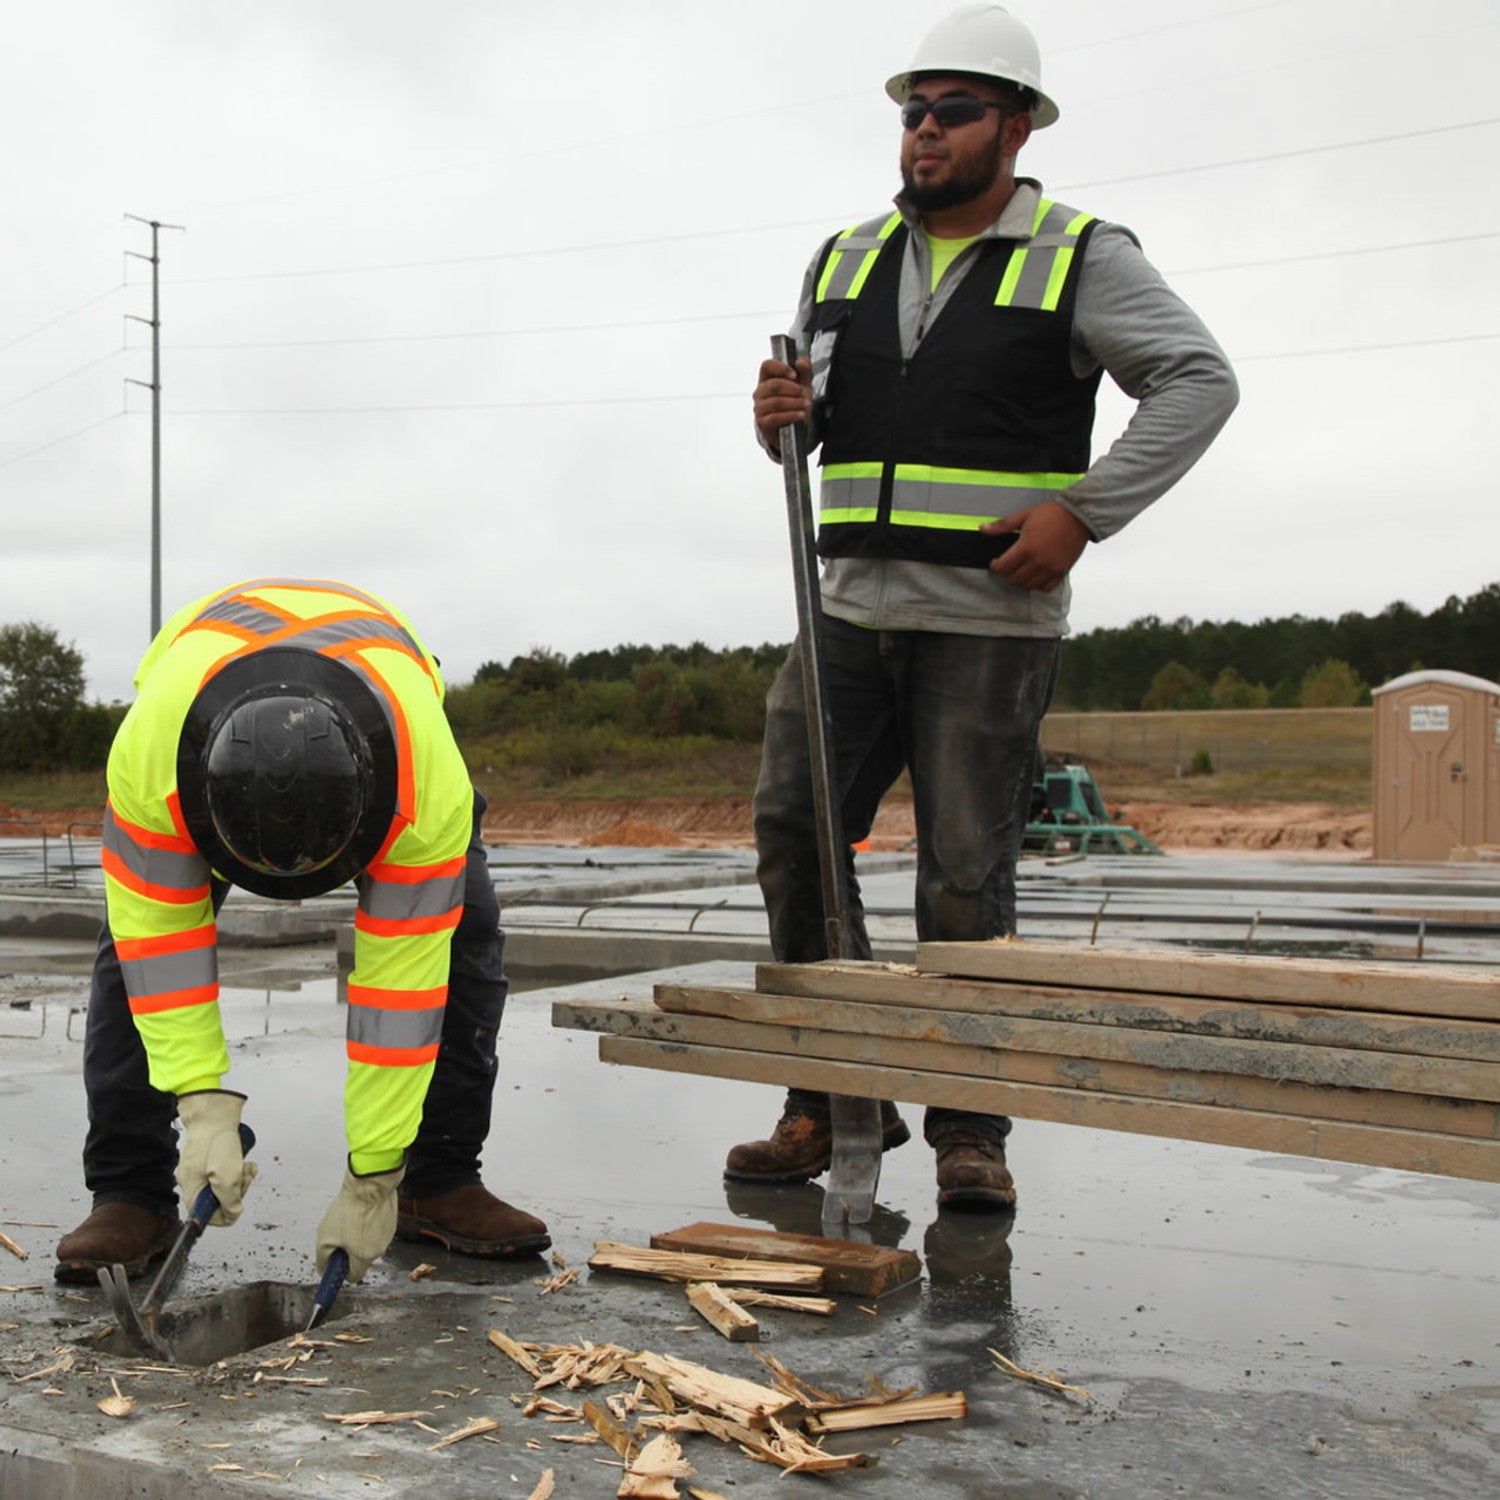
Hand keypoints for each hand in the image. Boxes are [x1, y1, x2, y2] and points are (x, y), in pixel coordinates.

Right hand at [176, 1090, 257, 1226]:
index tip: (237, 1199)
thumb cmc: (217, 1141)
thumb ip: (229, 1201)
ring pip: (227, 1185)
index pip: (207, 1218)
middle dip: (237, 1190)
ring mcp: (202, 1170)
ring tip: (246, 1166)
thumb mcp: (227, 1177)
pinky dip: (239, 1168)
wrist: (214, 1113)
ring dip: (241, 1178)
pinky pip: (227, 1171)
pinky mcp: (211, 1159)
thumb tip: (233, 1214)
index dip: (226, 1212)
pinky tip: (246, 1161)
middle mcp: (194, 1183)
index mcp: (192, 1191)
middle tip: (243, 1176)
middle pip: (219, 1201)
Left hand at [316, 1162, 405, 1282]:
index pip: (354, 1276)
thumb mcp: (325, 1237)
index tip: (335, 1263)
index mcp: (365, 1256)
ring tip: (351, 1218)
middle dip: (349, 1250)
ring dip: (359, 1235)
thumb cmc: (349, 1209)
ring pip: (369, 1242)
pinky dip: (368, 1222)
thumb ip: (323, 1259)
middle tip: (340, 1235)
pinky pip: (377, 1228)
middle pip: (361, 1258)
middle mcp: (380, 1248)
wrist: (369, 1184)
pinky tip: (361, 1210)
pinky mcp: (391, 1219)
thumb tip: (324, 1268)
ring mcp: (388, 1233)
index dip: (342, 1270)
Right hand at [753, 356, 812, 450]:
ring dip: (794, 403)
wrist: (789, 428)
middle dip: (792, 389)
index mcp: (767, 379)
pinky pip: (775, 417)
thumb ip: (804, 371)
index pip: (767, 366)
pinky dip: (791, 415)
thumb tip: (802, 361)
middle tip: (804, 393)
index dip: (780, 368)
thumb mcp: (802, 385)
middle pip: (773, 385)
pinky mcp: (762, 422)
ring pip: (775, 402)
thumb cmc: (793, 404)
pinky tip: (800, 415)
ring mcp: (759, 407)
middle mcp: (760, 392)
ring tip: (805, 405)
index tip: (794, 375)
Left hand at [984, 501, 1090, 591]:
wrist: (1078, 516)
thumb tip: (982, 528)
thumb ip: (1002, 526)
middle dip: (1006, 575)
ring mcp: (1050, 569)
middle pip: (1013, 579)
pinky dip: (1038, 586)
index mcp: (1025, 548)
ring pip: (1028, 586)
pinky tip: (1035, 577)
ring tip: (1019, 571)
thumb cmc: (1051, 514)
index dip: (995, 567)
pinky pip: (1046, 588)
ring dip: (1020, 581)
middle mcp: (1037, 562)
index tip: (995, 563)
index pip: (1003, 567)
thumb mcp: (1024, 516)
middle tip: (1006, 567)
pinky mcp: (1061, 572)